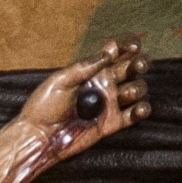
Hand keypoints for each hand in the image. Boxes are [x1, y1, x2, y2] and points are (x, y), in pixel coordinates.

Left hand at [1, 38, 149, 182]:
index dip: (127, 45)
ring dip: (138, 88)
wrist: (40, 137)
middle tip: (138, 65)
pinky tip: (138, 109)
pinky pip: (134, 114)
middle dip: (140, 63)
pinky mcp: (112, 122)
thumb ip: (85, 67)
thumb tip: (109, 52)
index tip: (134, 44)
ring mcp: (109, 103)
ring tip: (127, 93)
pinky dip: (141, 110)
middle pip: (131, 67)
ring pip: (136, 89)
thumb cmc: (44, 107)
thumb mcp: (60, 81)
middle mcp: (103, 83)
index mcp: (91, 70)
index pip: (114, 51)